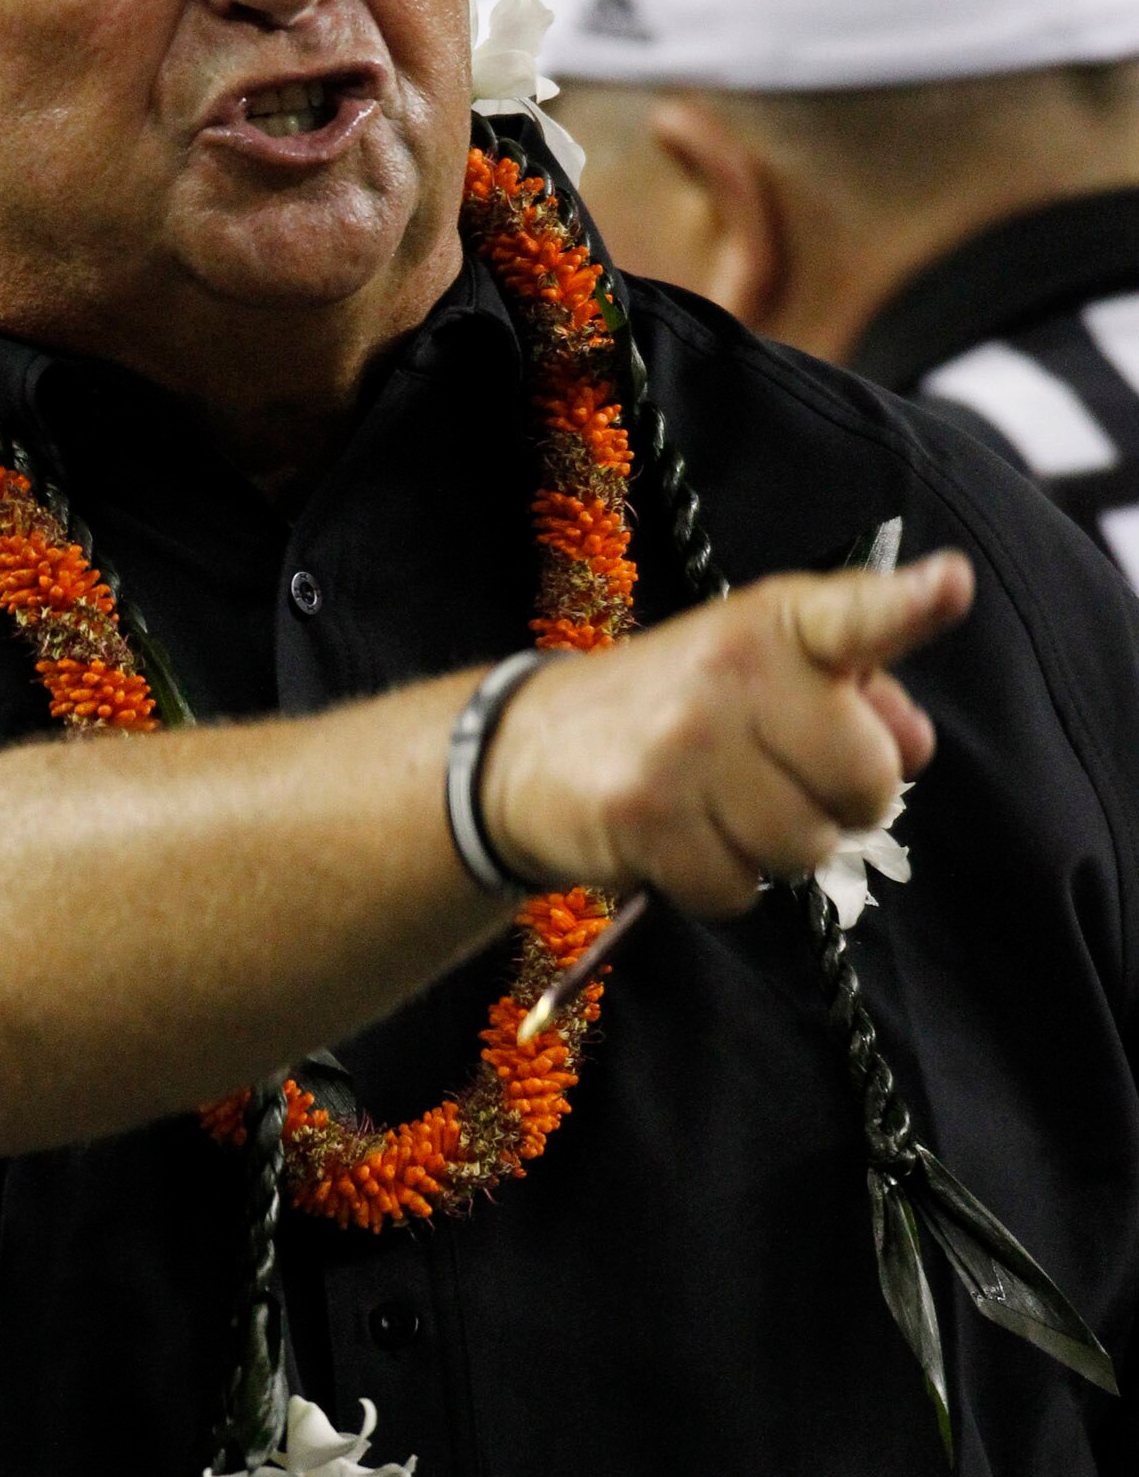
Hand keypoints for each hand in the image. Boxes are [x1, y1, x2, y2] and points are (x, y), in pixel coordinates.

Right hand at [479, 552, 975, 915]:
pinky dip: (722, 886)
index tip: (952, 586)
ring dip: (777, 852)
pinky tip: (687, 844)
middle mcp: (731, 671)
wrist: (525, 747)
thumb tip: (913, 746)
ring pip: (804, 848)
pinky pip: (739, 890)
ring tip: (726, 814)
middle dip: (845, 806)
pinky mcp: (645, 814)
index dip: (909, 604)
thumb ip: (852, 694)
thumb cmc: (672, 709)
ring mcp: (685, 744)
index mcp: (773, 623)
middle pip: (865, 780)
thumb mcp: (760, 672)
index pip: (854, 619)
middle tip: (790, 788)